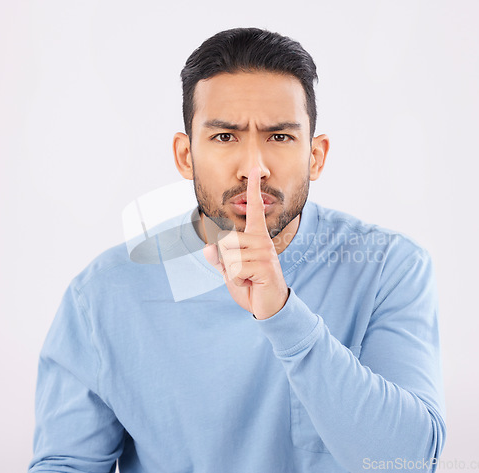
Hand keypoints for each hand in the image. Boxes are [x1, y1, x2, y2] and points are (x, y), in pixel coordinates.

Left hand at [203, 167, 288, 319]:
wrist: (269, 307)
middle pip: (225, 240)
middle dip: (226, 261)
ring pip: (228, 255)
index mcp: (256, 237)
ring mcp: (264, 253)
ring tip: (248, 278)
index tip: (255, 170)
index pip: (255, 210)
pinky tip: (251, 284)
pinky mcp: (264, 266)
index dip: (254, 190)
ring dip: (231, 272)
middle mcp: (262, 241)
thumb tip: (209, 247)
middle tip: (243, 272)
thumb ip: (219, 259)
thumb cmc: (250, 285)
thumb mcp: (230, 271)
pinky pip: (235, 269)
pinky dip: (237, 281)